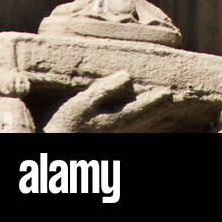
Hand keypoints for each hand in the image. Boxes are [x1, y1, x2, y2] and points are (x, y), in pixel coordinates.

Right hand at [44, 70, 174, 133]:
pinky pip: (124, 128)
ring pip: (133, 124)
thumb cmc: (63, 128)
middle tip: (170, 98)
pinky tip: (133, 117)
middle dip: (154, 108)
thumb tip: (126, 75)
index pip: (139, 108)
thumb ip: (104, 90)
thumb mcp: (81, 105)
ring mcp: (108, 136)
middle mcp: (115, 131)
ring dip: (145, 114)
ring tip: (157, 106)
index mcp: (113, 120)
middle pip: (140, 118)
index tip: (168, 93)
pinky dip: (134, 121)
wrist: (51, 146)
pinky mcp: (101, 137)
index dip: (154, 99)